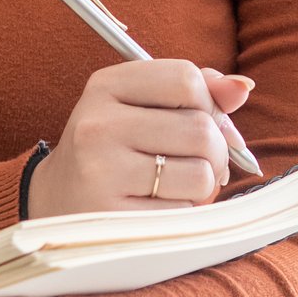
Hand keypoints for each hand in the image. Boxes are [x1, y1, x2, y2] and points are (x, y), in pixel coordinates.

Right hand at [28, 60, 255, 216]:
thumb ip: (194, 92)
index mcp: (106, 86)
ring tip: (177, 187)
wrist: (55, 204)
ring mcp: (101, 172)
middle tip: (200, 162)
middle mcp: (98, 125)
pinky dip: (185, 214)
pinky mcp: (112, 218)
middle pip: (200, 129)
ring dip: (202, 186)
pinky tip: (160, 209)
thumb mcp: (139, 107)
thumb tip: (242, 88)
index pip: (186, 78)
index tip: (202, 120)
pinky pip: (184, 214)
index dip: (209, 103)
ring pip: (200, 174)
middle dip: (215, 150)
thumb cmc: (112, 151)